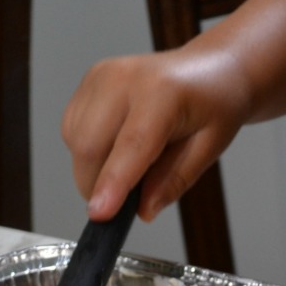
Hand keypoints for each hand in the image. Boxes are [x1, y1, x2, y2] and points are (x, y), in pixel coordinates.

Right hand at [62, 47, 252, 223]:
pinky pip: (72, 130)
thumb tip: (143, 210)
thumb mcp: (209, 147)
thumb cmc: (213, 105)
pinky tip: (117, 146)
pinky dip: (88, 151)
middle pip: (89, 146)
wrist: (208, 69)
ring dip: (93, 169)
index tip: (100, 215)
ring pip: (75, 141)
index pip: (131, 145)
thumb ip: (174, 180)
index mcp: (162, 92)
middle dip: (98, 186)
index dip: (113, 184)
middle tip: (124, 202)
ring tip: (132, 163)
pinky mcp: (88, 82)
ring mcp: (101, 77)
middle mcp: (124, 78)